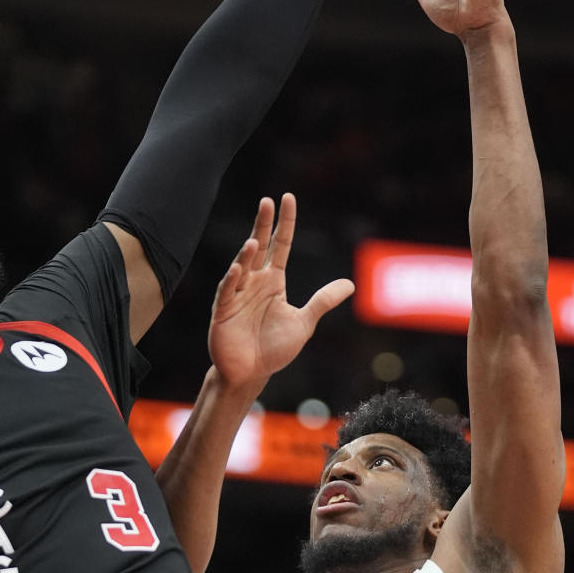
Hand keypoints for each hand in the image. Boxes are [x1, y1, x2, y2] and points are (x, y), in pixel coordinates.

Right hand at [208, 194, 353, 392]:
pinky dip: (232, 280)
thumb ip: (323, 301)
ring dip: (246, 254)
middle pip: (259, 247)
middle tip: (267, 202)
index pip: (280, 245)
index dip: (284, 223)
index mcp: (273, 282)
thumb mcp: (304, 322)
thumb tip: (351, 284)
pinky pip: (227, 292)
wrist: (251, 374)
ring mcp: (236, 295)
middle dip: (262, 225)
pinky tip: (238, 269)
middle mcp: (254, 283)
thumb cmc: (274, 348)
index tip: (287, 199)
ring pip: (241, 267)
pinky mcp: (223, 312)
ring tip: (254, 241)